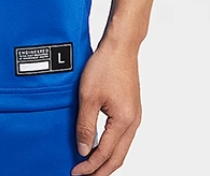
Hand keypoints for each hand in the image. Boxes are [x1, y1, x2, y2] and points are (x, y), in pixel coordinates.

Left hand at [71, 38, 141, 175]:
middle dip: (101, 170)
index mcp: (123, 121)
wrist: (120, 46)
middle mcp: (133, 121)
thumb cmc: (105, 66)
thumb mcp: (88, 96)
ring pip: (122, 148)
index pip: (105, 154)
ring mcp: (134, 115)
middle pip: (118, 157)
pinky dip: (111, 146)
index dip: (90, 166)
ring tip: (91, 166)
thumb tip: (83, 150)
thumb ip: (85, 126)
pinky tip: (100, 145)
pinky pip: (122, 136)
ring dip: (106, 159)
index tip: (76, 172)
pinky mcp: (130, 108)